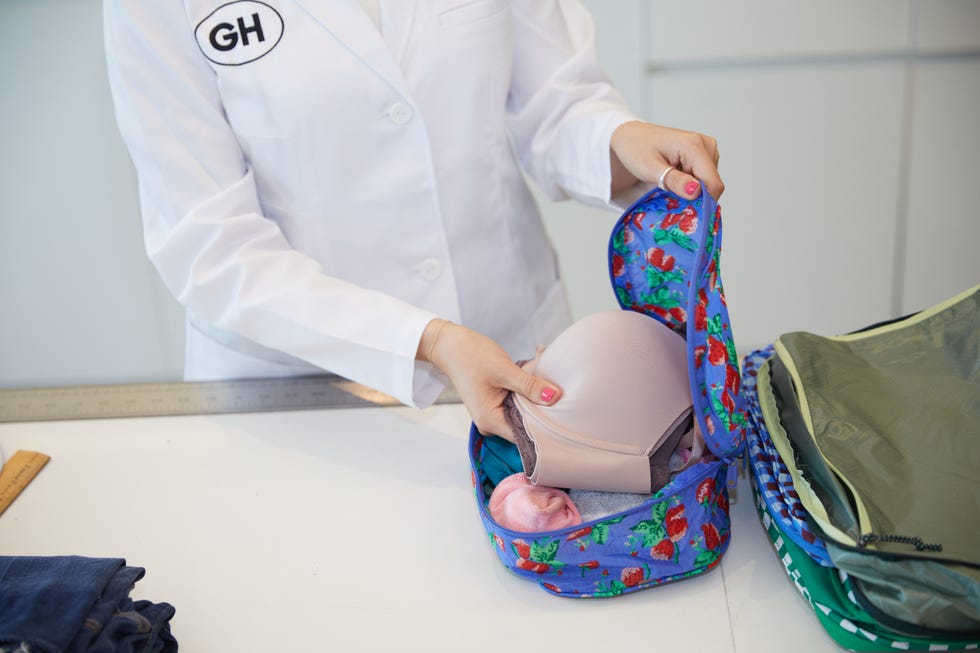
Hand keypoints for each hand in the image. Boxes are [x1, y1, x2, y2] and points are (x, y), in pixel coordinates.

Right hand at [417, 319, 560, 441]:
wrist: (451, 346)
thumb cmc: (472, 356)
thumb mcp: (504, 370)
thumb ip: (530, 386)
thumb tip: (555, 397)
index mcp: (491, 421)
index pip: (526, 436)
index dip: (546, 428)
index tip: (565, 416)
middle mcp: (491, 424)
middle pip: (526, 426)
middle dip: (543, 411)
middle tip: (562, 393)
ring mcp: (493, 414)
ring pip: (524, 414)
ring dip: (536, 400)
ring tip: (550, 382)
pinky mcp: (496, 405)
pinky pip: (518, 405)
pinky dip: (528, 394)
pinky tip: (537, 379)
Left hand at [609, 120, 723, 199]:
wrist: (631, 135)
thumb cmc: (636, 148)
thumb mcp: (650, 169)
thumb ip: (674, 181)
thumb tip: (696, 192)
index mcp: (694, 146)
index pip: (713, 182)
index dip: (704, 201)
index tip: (687, 211)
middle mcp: (706, 144)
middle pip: (711, 183)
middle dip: (694, 194)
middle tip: (670, 193)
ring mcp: (706, 148)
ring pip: (708, 181)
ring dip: (690, 188)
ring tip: (669, 180)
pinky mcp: (703, 153)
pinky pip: (703, 176)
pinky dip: (690, 182)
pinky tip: (675, 176)